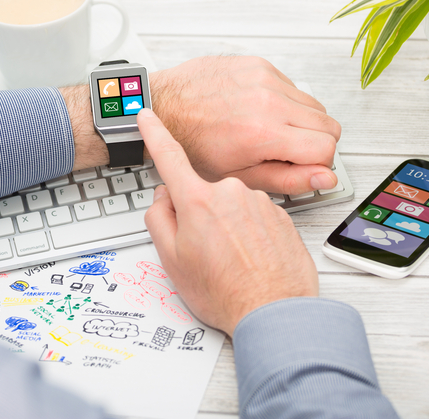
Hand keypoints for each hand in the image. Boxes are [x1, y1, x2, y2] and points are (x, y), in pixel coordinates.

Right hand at [137, 108, 318, 336]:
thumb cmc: (224, 293)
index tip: (147, 115)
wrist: (274, 312)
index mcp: (198, 200)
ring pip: (232, 207)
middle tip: (204, 253)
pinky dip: (251, 235)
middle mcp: (231, 193)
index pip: (169, 156)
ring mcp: (259, 203)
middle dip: (199, 215)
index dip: (155, 134)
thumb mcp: (172, 261)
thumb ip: (159, 220)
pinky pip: (256, 218)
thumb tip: (163, 199)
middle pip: (203, 193)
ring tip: (232, 262)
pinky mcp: (281, 215)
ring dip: (228, 227)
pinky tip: (251, 260)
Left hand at [150, 56, 341, 195]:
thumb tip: (325, 178)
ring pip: (315, 105)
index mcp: (263, 132)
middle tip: (285, 152)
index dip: (317, 163)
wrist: (165, 107)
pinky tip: (259, 112)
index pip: (326, 148)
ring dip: (301, 122)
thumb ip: (288, 179)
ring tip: (270, 132)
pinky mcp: (259, 64)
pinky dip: (285, 102)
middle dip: (314, 143)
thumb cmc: (193, 143)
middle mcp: (268, 100)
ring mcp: (264, 78)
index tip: (300, 165)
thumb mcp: (239, 175)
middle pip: (329, 125)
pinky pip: (293, 86)